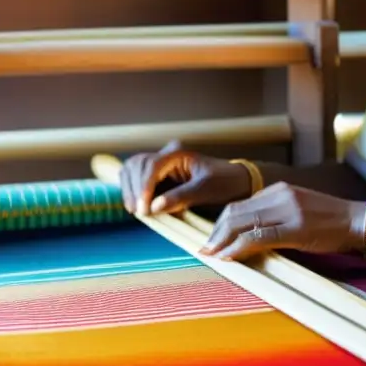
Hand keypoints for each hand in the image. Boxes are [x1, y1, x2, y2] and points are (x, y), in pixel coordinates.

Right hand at [119, 141, 251, 216]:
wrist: (236, 182)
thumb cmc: (225, 182)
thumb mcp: (206, 189)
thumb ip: (180, 197)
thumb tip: (154, 207)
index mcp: (177, 153)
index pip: (151, 165)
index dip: (144, 186)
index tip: (145, 209)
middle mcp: (166, 155)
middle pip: (136, 164)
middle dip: (135, 188)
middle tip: (140, 212)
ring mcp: (161, 165)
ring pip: (132, 169)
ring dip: (130, 189)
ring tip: (136, 210)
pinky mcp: (158, 176)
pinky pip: (136, 178)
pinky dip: (132, 190)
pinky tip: (136, 205)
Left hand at [201, 182, 365, 260]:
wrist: (358, 221)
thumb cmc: (330, 221)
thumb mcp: (298, 210)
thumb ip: (275, 216)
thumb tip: (249, 234)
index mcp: (278, 190)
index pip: (238, 204)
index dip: (220, 223)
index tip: (211, 239)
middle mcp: (280, 195)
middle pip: (235, 212)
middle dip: (216, 233)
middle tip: (205, 250)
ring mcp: (288, 210)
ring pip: (242, 223)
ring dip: (222, 241)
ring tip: (212, 255)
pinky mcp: (296, 228)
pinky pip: (259, 237)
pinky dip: (239, 248)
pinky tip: (230, 257)